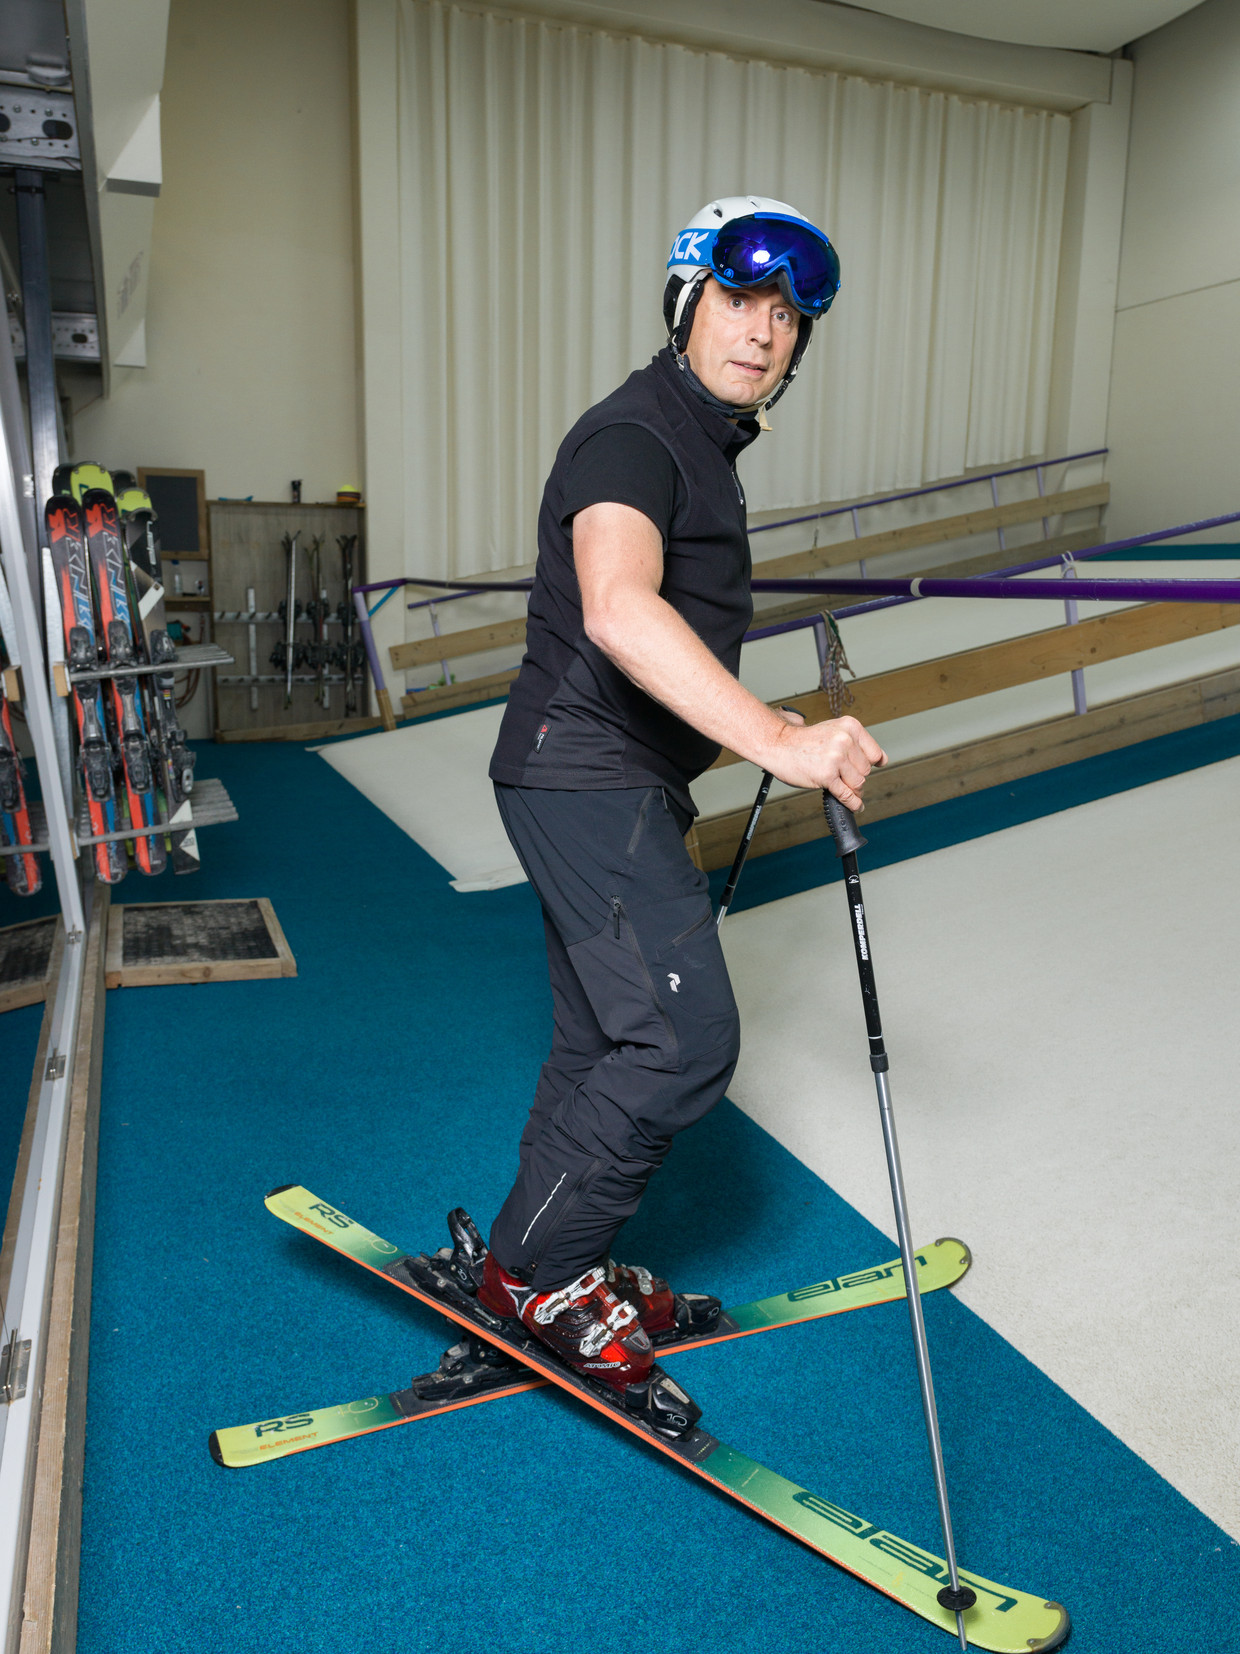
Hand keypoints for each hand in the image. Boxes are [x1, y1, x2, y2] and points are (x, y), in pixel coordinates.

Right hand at [763, 714, 886, 809]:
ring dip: (853, 789)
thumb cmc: (803, 740)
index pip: (874, 753)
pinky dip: (853, 803)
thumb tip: (881, 760)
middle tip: (844, 777)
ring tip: (843, 787)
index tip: (871, 768)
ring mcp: (836, 758)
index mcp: (850, 727)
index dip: (871, 763)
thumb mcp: (833, 731)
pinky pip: (847, 794)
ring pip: (858, 783)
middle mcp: (845, 740)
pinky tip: (856, 806)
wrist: (778, 744)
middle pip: (866, 770)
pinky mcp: (826, 775)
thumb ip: (855, 743)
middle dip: (857, 777)